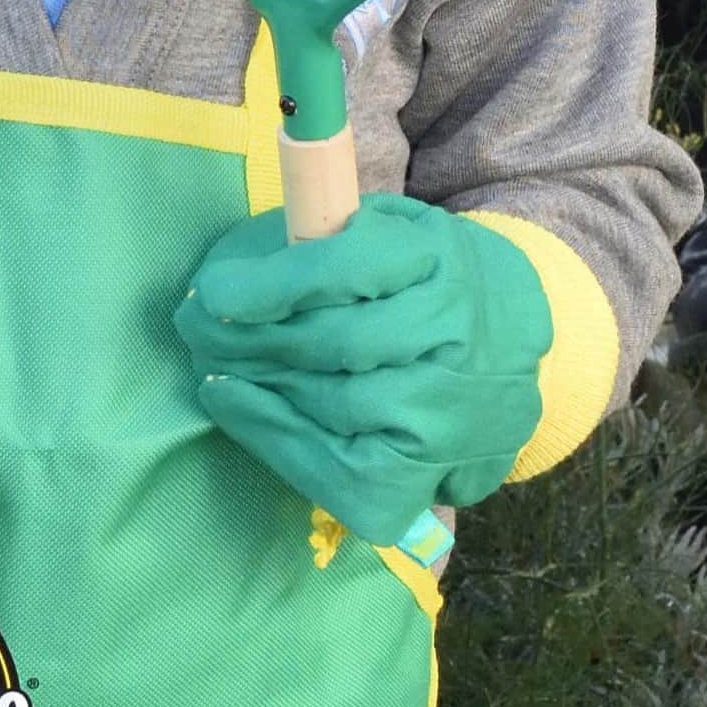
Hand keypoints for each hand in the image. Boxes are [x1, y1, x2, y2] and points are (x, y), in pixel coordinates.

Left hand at [174, 196, 553, 546]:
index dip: (275, 283)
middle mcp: (454, 337)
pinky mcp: (426, 474)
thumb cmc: (428, 280)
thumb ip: (329, 232)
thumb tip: (240, 258)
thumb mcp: (397, 231)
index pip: (351, 269)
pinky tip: (237, 405)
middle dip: (251, 337)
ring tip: (214, 362)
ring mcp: (446, 413)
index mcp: (443, 261)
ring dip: (258, 385)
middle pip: (335, 342)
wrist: (510, 349)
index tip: (214, 291)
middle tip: (195, 326)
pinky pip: (338, 470)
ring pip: (334, 405)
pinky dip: (276, 438)